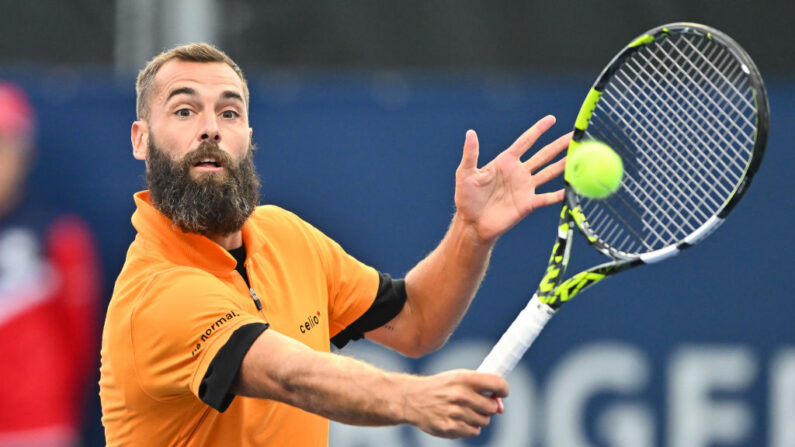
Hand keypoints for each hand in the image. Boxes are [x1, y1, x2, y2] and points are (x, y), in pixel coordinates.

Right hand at [402, 369, 507, 437]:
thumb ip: (480, 387)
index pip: (497, 384)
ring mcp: (456, 413)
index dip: (503, 390)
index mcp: (464, 378)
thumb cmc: (439, 387)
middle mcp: (461, 395)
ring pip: (484, 420)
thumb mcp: (457, 377)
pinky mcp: (451, 427)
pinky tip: (459, 420)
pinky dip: (470, 427)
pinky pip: (474, 431)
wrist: (412, 399)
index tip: (501, 393)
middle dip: (488, 406)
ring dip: (478, 417)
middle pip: (492, 407)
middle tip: (476, 404)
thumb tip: (500, 406)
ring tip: (463, 411)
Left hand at [454, 115, 570, 242]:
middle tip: (576, 135)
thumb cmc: (466, 198)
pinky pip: (548, 197)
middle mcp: (519, 172)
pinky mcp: (528, 203)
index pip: (526, 141)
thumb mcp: (465, 173)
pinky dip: (560, 194)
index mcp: (505, 161)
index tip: (552, 119)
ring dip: (564, 165)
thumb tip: (470, 133)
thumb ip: (471, 154)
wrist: (472, 224)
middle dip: (560, 145)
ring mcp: (525, 187)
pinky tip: (573, 188)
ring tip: (581, 156)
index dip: (538, 130)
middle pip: (544, 154)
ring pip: (550, 172)